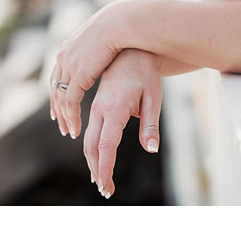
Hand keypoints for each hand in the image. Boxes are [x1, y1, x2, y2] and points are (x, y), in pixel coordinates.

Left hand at [50, 0, 127, 138]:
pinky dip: (72, 116)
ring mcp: (68, 66)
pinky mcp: (78, 75)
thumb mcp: (100, 41)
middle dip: (57, 109)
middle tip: (61, 125)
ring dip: (64, 117)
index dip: (56, 94)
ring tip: (70, 131)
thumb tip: (98, 55)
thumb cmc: (118, 30)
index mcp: (66, 49)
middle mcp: (63, 58)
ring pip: (60, 98)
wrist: (119, 23)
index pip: (55, 76)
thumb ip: (94, 51)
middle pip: (54, 88)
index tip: (58, 109)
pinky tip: (76, 127)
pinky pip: (70, 101)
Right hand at [83, 48, 160, 198]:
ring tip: (100, 179)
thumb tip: (151, 149)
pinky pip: (88, 129)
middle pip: (91, 146)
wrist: (129, 50)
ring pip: (87, 139)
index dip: (105, 169)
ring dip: (92, 161)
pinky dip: (89, 147)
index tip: (106, 187)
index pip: (106, 146)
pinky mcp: (96, 104)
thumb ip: (150, 125)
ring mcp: (95, 106)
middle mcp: (99, 109)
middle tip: (105, 190)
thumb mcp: (153, 98)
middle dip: (96, 170)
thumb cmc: (145, 74)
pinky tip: (94, 157)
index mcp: (114, 108)